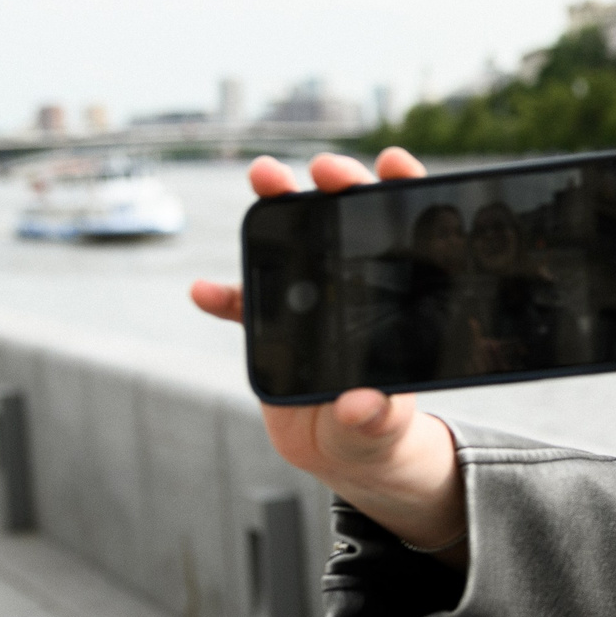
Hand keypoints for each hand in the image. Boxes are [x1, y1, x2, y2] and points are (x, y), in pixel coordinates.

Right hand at [187, 150, 465, 553]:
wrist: (345, 451)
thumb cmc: (380, 429)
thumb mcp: (385, 430)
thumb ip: (379, 419)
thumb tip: (365, 404)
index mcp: (403, 300)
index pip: (411, 235)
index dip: (405, 193)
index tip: (394, 165)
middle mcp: (360, 288)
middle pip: (352, 222)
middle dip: (339, 183)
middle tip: (326, 168)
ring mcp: (314, 302)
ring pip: (298, 244)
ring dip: (279, 206)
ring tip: (265, 179)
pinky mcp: (274, 327)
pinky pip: (247, 305)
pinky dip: (226, 295)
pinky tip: (205, 291)